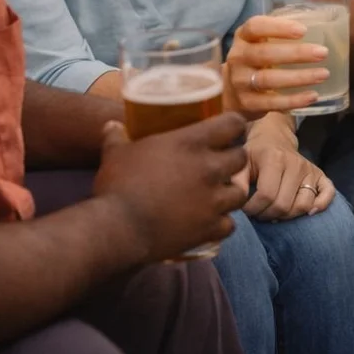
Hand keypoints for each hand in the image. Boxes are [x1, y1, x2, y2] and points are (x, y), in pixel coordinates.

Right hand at [92, 112, 248, 263]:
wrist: (118, 229)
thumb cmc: (117, 185)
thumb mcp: (115, 154)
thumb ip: (117, 137)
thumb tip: (112, 124)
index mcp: (191, 143)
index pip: (232, 124)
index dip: (233, 126)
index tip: (229, 130)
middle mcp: (209, 168)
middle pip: (241, 158)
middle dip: (232, 160)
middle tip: (219, 165)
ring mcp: (213, 200)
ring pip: (240, 192)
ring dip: (230, 193)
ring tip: (216, 196)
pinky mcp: (210, 227)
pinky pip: (229, 224)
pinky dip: (221, 224)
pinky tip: (209, 223)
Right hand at [225, 14, 328, 115]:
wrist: (232, 93)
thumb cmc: (256, 60)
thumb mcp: (261, 42)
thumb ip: (281, 33)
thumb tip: (322, 26)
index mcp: (243, 37)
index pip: (256, 27)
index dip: (279, 28)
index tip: (303, 31)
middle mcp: (238, 58)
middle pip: (265, 54)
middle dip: (296, 53)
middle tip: (323, 53)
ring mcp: (240, 82)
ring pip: (269, 79)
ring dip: (299, 77)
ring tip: (323, 74)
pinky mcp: (247, 103)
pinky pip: (272, 102)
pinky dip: (294, 100)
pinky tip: (313, 96)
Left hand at [243, 117, 335, 220]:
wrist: (274, 137)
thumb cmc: (255, 153)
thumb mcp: (242, 162)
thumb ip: (237, 181)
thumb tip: (238, 201)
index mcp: (275, 159)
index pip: (267, 195)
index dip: (254, 209)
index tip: (246, 209)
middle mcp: (296, 164)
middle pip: (284, 204)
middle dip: (267, 215)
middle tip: (258, 213)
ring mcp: (310, 170)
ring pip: (304, 205)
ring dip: (288, 216)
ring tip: (275, 212)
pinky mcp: (321, 175)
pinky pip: (328, 193)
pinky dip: (321, 205)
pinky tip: (308, 213)